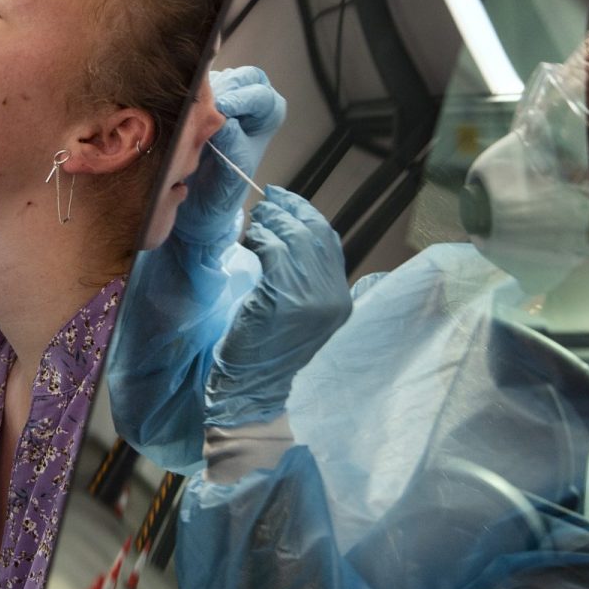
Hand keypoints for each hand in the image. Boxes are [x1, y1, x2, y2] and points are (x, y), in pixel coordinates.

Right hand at [171, 67, 286, 247]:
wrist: (197, 206)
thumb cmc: (222, 191)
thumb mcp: (232, 172)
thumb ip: (232, 144)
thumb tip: (223, 120)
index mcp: (266, 118)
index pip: (261, 96)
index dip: (242, 99)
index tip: (223, 111)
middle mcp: (247, 104)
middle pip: (242, 78)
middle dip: (224, 90)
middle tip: (205, 108)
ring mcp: (221, 100)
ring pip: (217, 79)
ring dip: (203, 92)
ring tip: (190, 112)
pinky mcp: (197, 102)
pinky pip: (193, 88)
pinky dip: (186, 96)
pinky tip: (178, 112)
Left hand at [203, 189, 349, 425]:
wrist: (250, 389)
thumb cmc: (261, 348)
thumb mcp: (292, 308)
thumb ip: (299, 274)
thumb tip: (286, 229)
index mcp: (338, 299)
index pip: (329, 241)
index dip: (307, 214)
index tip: (285, 199)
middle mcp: (333, 298)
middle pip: (316, 234)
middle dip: (289, 210)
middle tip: (267, 200)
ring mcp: (313, 300)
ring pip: (296, 239)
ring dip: (272, 222)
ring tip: (257, 221)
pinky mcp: (287, 300)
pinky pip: (277, 252)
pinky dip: (262, 239)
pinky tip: (250, 241)